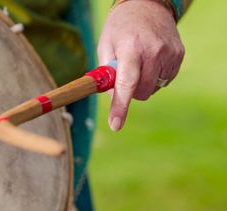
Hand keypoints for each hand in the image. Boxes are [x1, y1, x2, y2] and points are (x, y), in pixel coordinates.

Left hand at [97, 0, 184, 130]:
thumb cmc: (120, 29)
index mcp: (131, 48)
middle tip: (125, 76)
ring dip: (143, 84)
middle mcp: (154, 50)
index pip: (127, 83)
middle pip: (142, 92)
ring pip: (153, 88)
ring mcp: (169, 53)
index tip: (115, 125)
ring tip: (139, 63)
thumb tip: (113, 99)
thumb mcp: (105, 47)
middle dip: (130, 92)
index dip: (120, 106)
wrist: (147, 5)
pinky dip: (155, 77)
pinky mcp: (179, 55)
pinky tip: (150, 61)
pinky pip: (165, 80)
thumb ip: (108, 75)